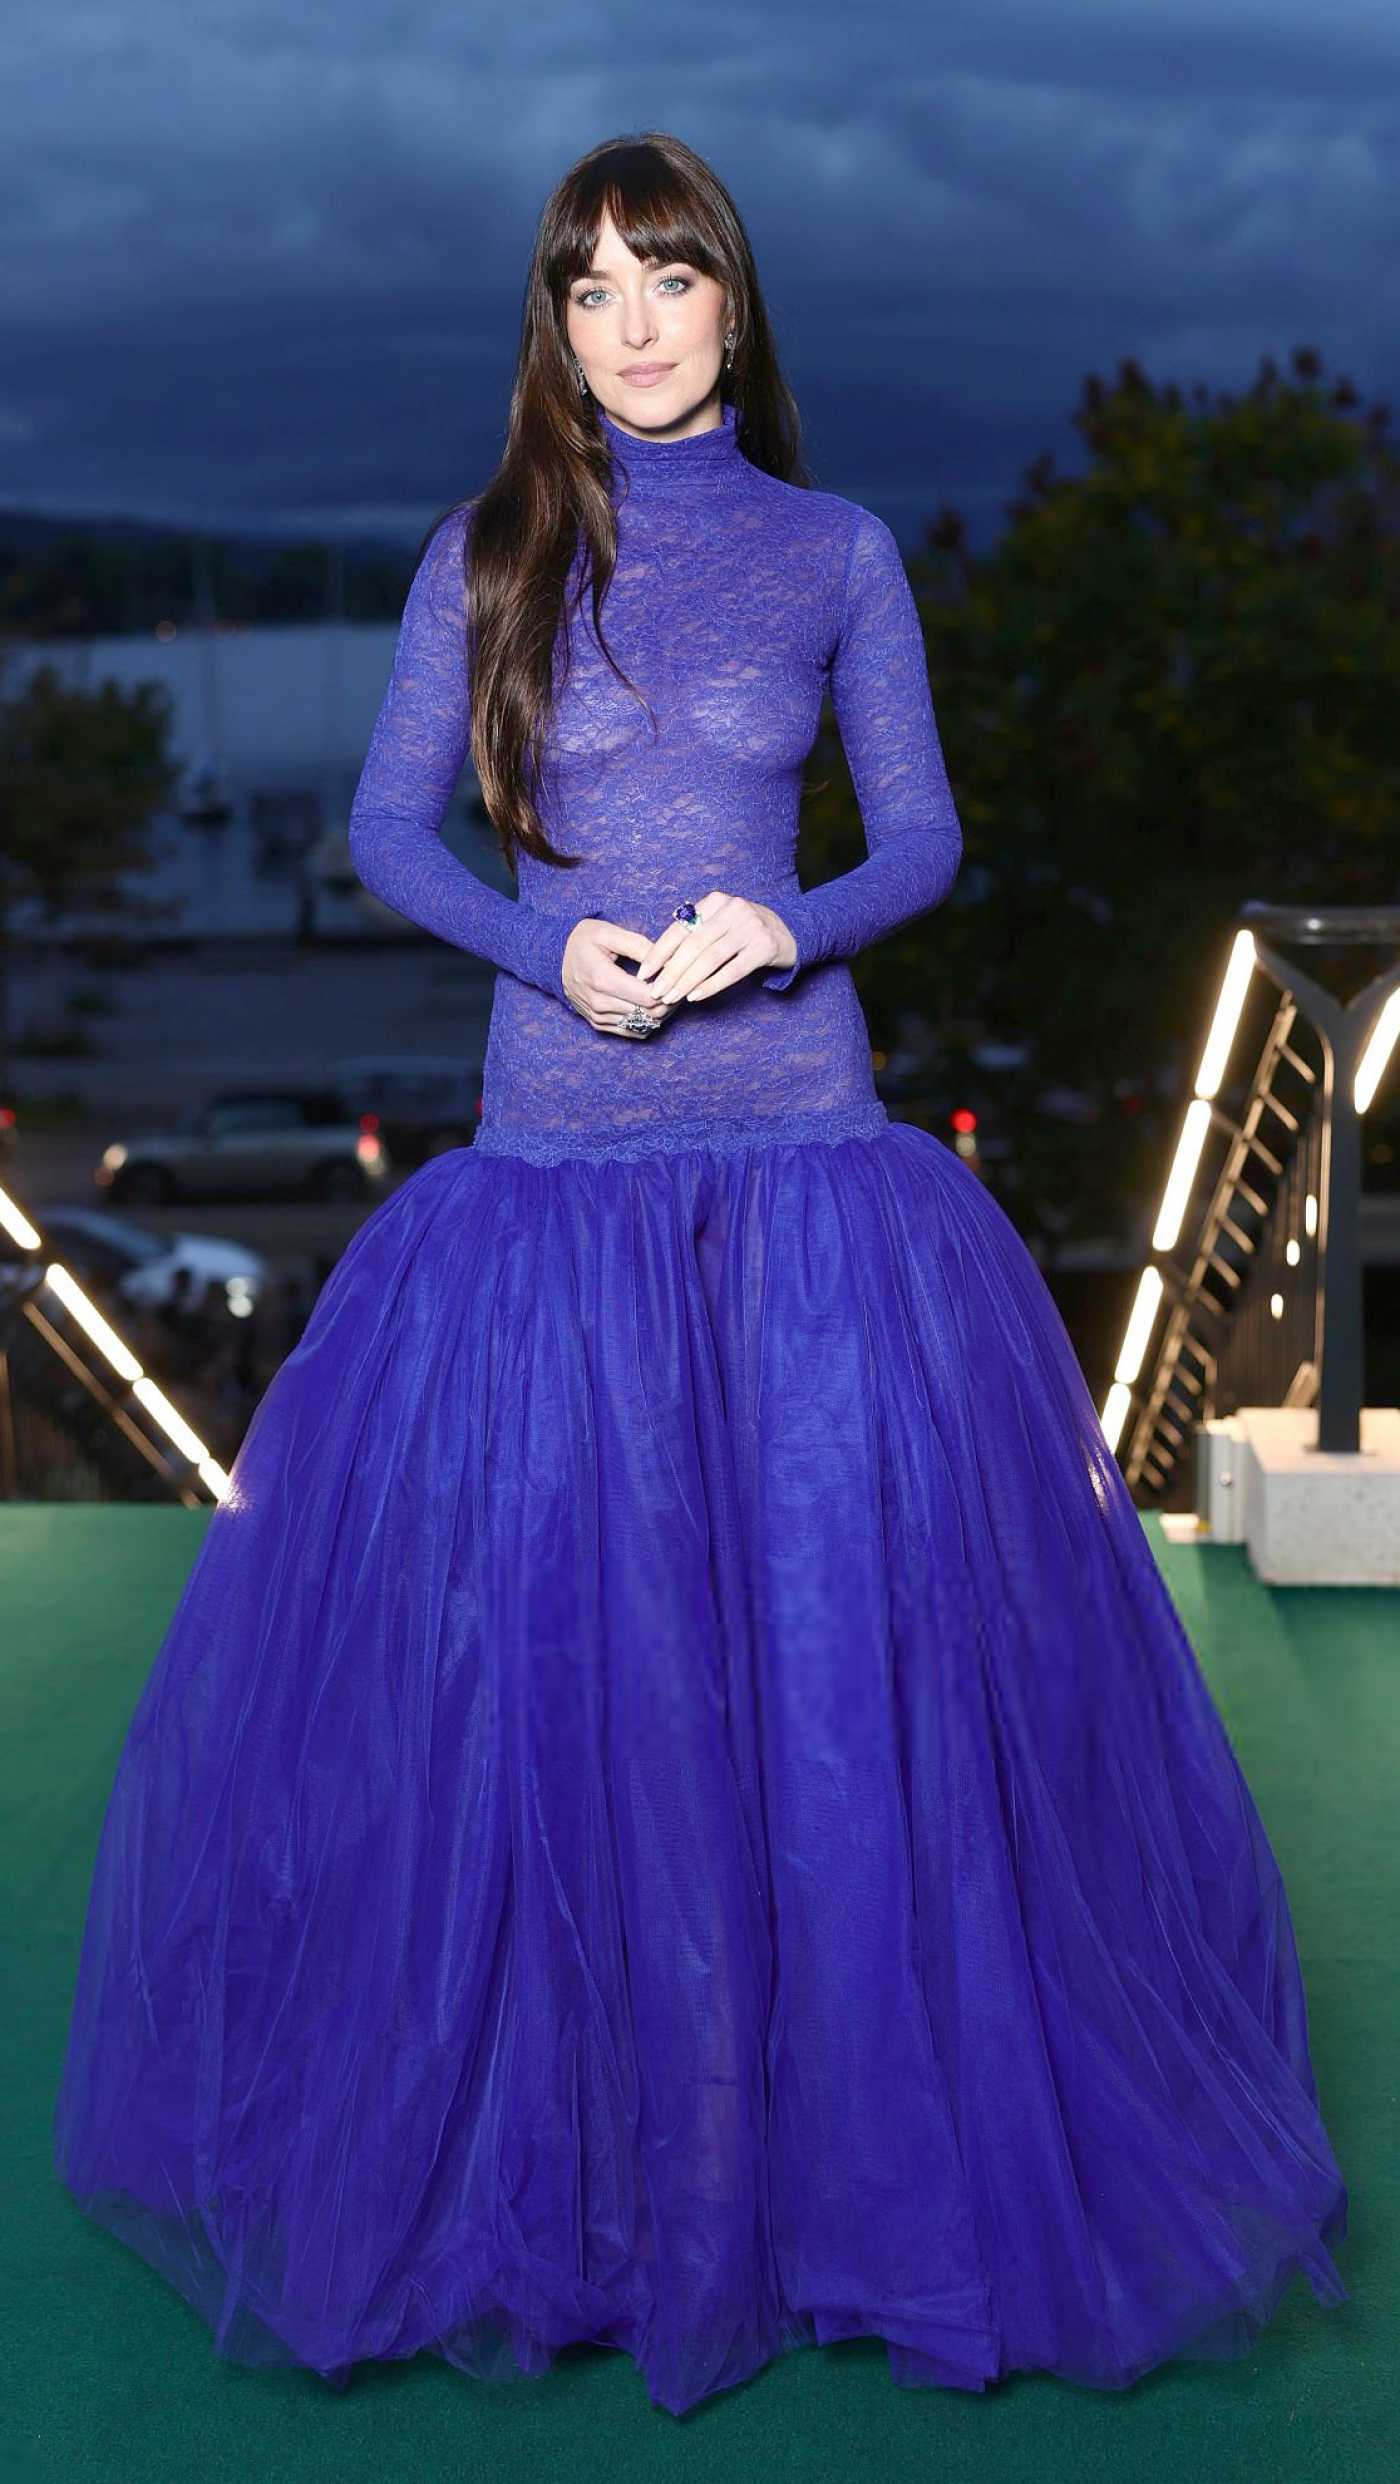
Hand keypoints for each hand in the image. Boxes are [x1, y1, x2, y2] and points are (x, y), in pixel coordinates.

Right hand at [561, 918, 681, 1036]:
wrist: (553, 960)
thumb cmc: (582, 942)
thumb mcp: (607, 932)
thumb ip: (637, 945)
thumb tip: (665, 960)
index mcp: (602, 979)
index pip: (648, 996)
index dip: (670, 989)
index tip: (677, 976)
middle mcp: (599, 1003)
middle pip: (649, 1013)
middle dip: (671, 1001)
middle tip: (680, 985)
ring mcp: (598, 1017)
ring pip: (644, 1025)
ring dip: (662, 1012)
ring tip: (669, 994)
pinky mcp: (598, 1025)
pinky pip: (633, 1032)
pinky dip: (649, 1022)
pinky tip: (654, 1006)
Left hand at [633, 894, 796, 1004]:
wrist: (789, 932)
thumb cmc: (743, 932)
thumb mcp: (719, 923)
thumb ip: (694, 934)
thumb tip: (659, 963)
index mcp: (715, 901)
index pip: (680, 928)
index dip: (659, 952)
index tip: (644, 973)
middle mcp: (732, 909)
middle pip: (693, 945)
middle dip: (671, 971)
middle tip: (656, 992)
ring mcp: (751, 927)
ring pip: (710, 958)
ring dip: (687, 981)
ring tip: (672, 997)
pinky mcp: (765, 947)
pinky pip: (732, 970)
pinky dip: (711, 985)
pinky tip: (695, 997)